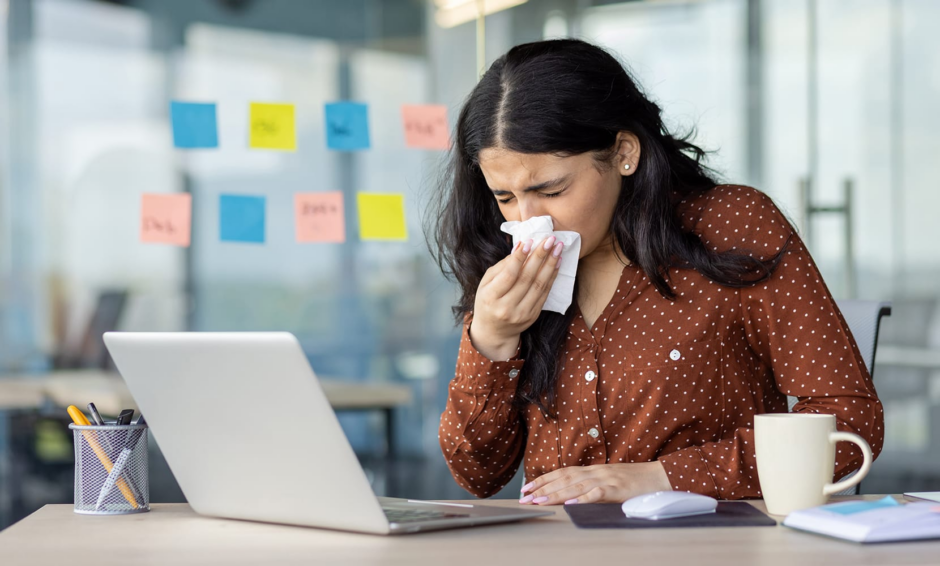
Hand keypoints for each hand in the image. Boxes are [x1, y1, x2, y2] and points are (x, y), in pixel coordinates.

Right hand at [469, 236, 563, 360]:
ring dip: (550, 265)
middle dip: (540, 256)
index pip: (508, 275)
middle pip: (527, 278)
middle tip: (550, 240)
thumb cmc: (487, 301)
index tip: (530, 241)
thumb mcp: (486, 283)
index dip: (520, 257)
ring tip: (558, 248)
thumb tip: (520, 248)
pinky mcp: (533, 316)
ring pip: (539, 285)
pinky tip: (556, 263)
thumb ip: (502, 266)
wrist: (493, 331)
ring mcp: (522, 313)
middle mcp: (506, 307)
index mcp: (491, 297)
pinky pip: (545, 293)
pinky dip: (552, 277)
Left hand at [518, 462, 671, 505]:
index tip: (527, 488)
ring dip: (556, 494)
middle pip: (564, 479)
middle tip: (525, 498)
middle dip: (542, 488)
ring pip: (576, 486)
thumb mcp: (610, 480)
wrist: (661, 476)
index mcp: (593, 470)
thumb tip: (573, 495)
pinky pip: (598, 494)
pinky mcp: (618, 489)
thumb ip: (593, 485)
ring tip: (540, 501)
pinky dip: (584, 499)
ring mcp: (607, 479)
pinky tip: (571, 505)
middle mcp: (596, 472)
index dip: (544, 479)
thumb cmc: (636, 481)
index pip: (563, 472)